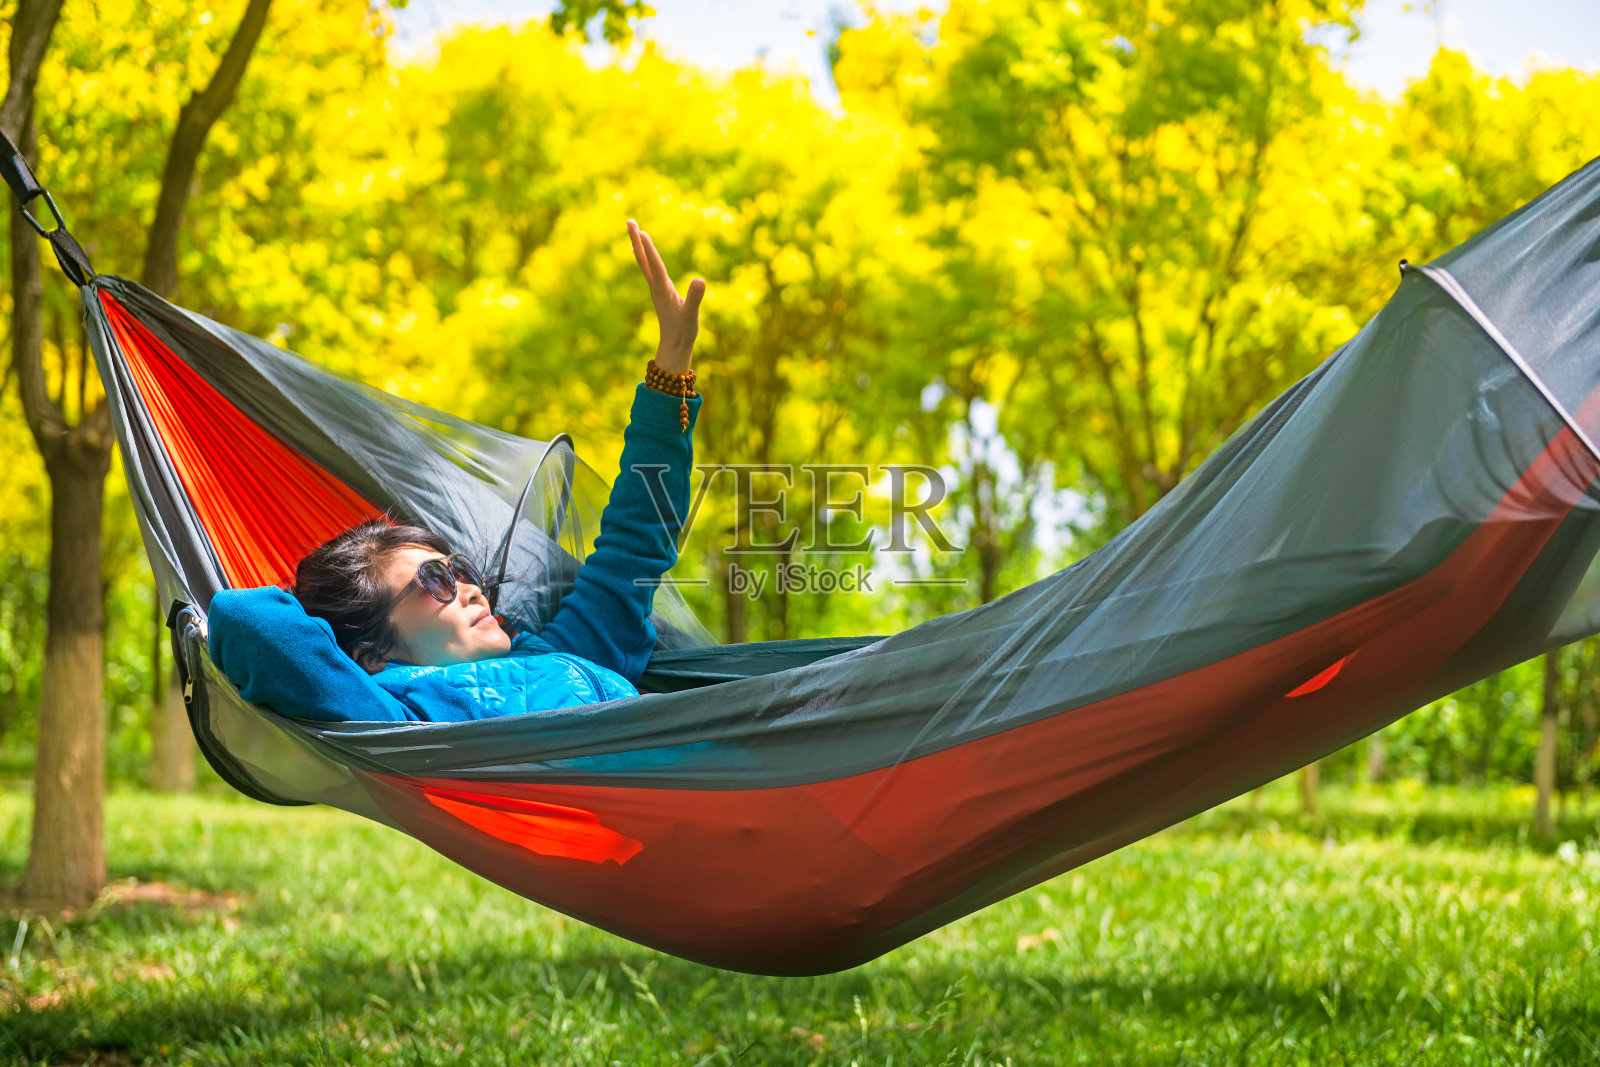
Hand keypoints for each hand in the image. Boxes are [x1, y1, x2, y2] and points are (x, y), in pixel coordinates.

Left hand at [628, 218, 704, 374]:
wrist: (674, 348)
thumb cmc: (683, 332)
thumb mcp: (691, 315)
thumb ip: (694, 297)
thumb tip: (699, 280)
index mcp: (662, 290)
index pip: (654, 264)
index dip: (649, 248)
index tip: (641, 231)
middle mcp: (656, 287)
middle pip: (643, 259)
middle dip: (636, 240)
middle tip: (629, 221)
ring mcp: (656, 290)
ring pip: (644, 263)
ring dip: (639, 246)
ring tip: (634, 230)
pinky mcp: (660, 293)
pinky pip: (649, 270)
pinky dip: (645, 258)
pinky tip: (643, 254)